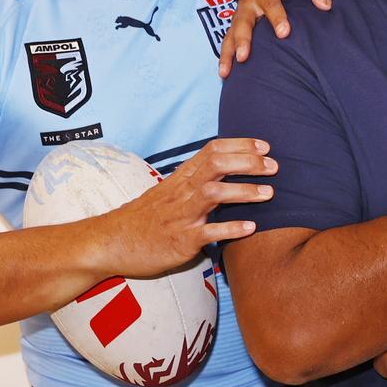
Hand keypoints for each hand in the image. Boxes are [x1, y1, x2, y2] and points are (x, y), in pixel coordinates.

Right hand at [87, 138, 276, 276]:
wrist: (111, 242)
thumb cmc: (145, 217)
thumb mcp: (169, 190)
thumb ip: (196, 179)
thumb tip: (226, 168)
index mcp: (181, 177)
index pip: (213, 149)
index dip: (241, 144)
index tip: (265, 145)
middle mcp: (182, 191)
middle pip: (217, 165)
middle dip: (249, 163)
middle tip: (275, 166)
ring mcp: (181, 215)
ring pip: (214, 194)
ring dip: (245, 191)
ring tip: (270, 193)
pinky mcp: (180, 241)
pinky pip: (208, 233)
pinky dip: (231, 229)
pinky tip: (251, 227)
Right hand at [217, 0, 332, 77]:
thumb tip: (324, 5)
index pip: (269, 1)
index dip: (276, 17)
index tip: (284, 33)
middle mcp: (250, 0)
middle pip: (243, 19)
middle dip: (243, 38)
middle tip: (244, 56)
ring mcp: (243, 14)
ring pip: (231, 33)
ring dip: (228, 52)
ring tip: (226, 72)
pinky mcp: (240, 26)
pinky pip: (229, 41)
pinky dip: (226, 56)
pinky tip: (226, 74)